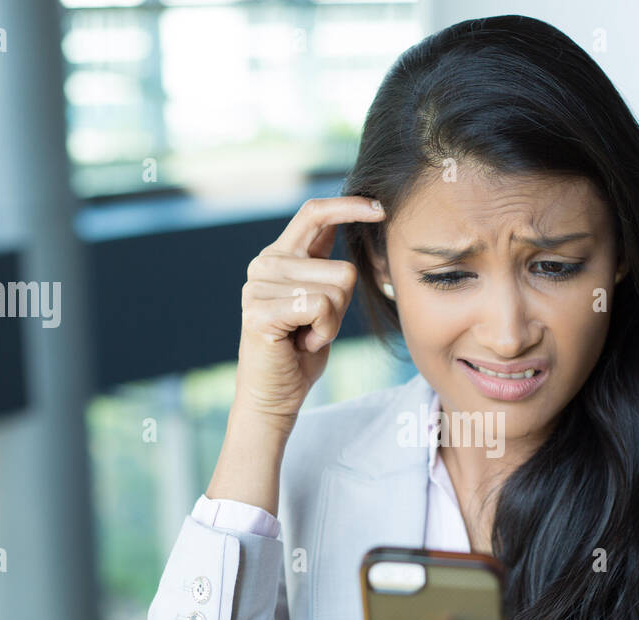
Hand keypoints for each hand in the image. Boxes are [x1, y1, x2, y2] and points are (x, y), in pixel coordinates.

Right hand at [234, 195, 385, 427]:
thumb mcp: (322, 300)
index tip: (380, 208)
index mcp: (280, 255)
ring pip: (336, 290)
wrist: (274, 394)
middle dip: (342, 307)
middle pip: (343, 269)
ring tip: (304, 335)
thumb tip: (357, 220)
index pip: (314, 213)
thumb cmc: (301, 350)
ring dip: (332, 323)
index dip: (349, 206)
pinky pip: (321, 308)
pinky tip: (300, 343)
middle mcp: (265, 263)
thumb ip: (328, 266)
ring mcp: (258, 286)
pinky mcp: (260, 310)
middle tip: (313, 328)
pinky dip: (323, 332)